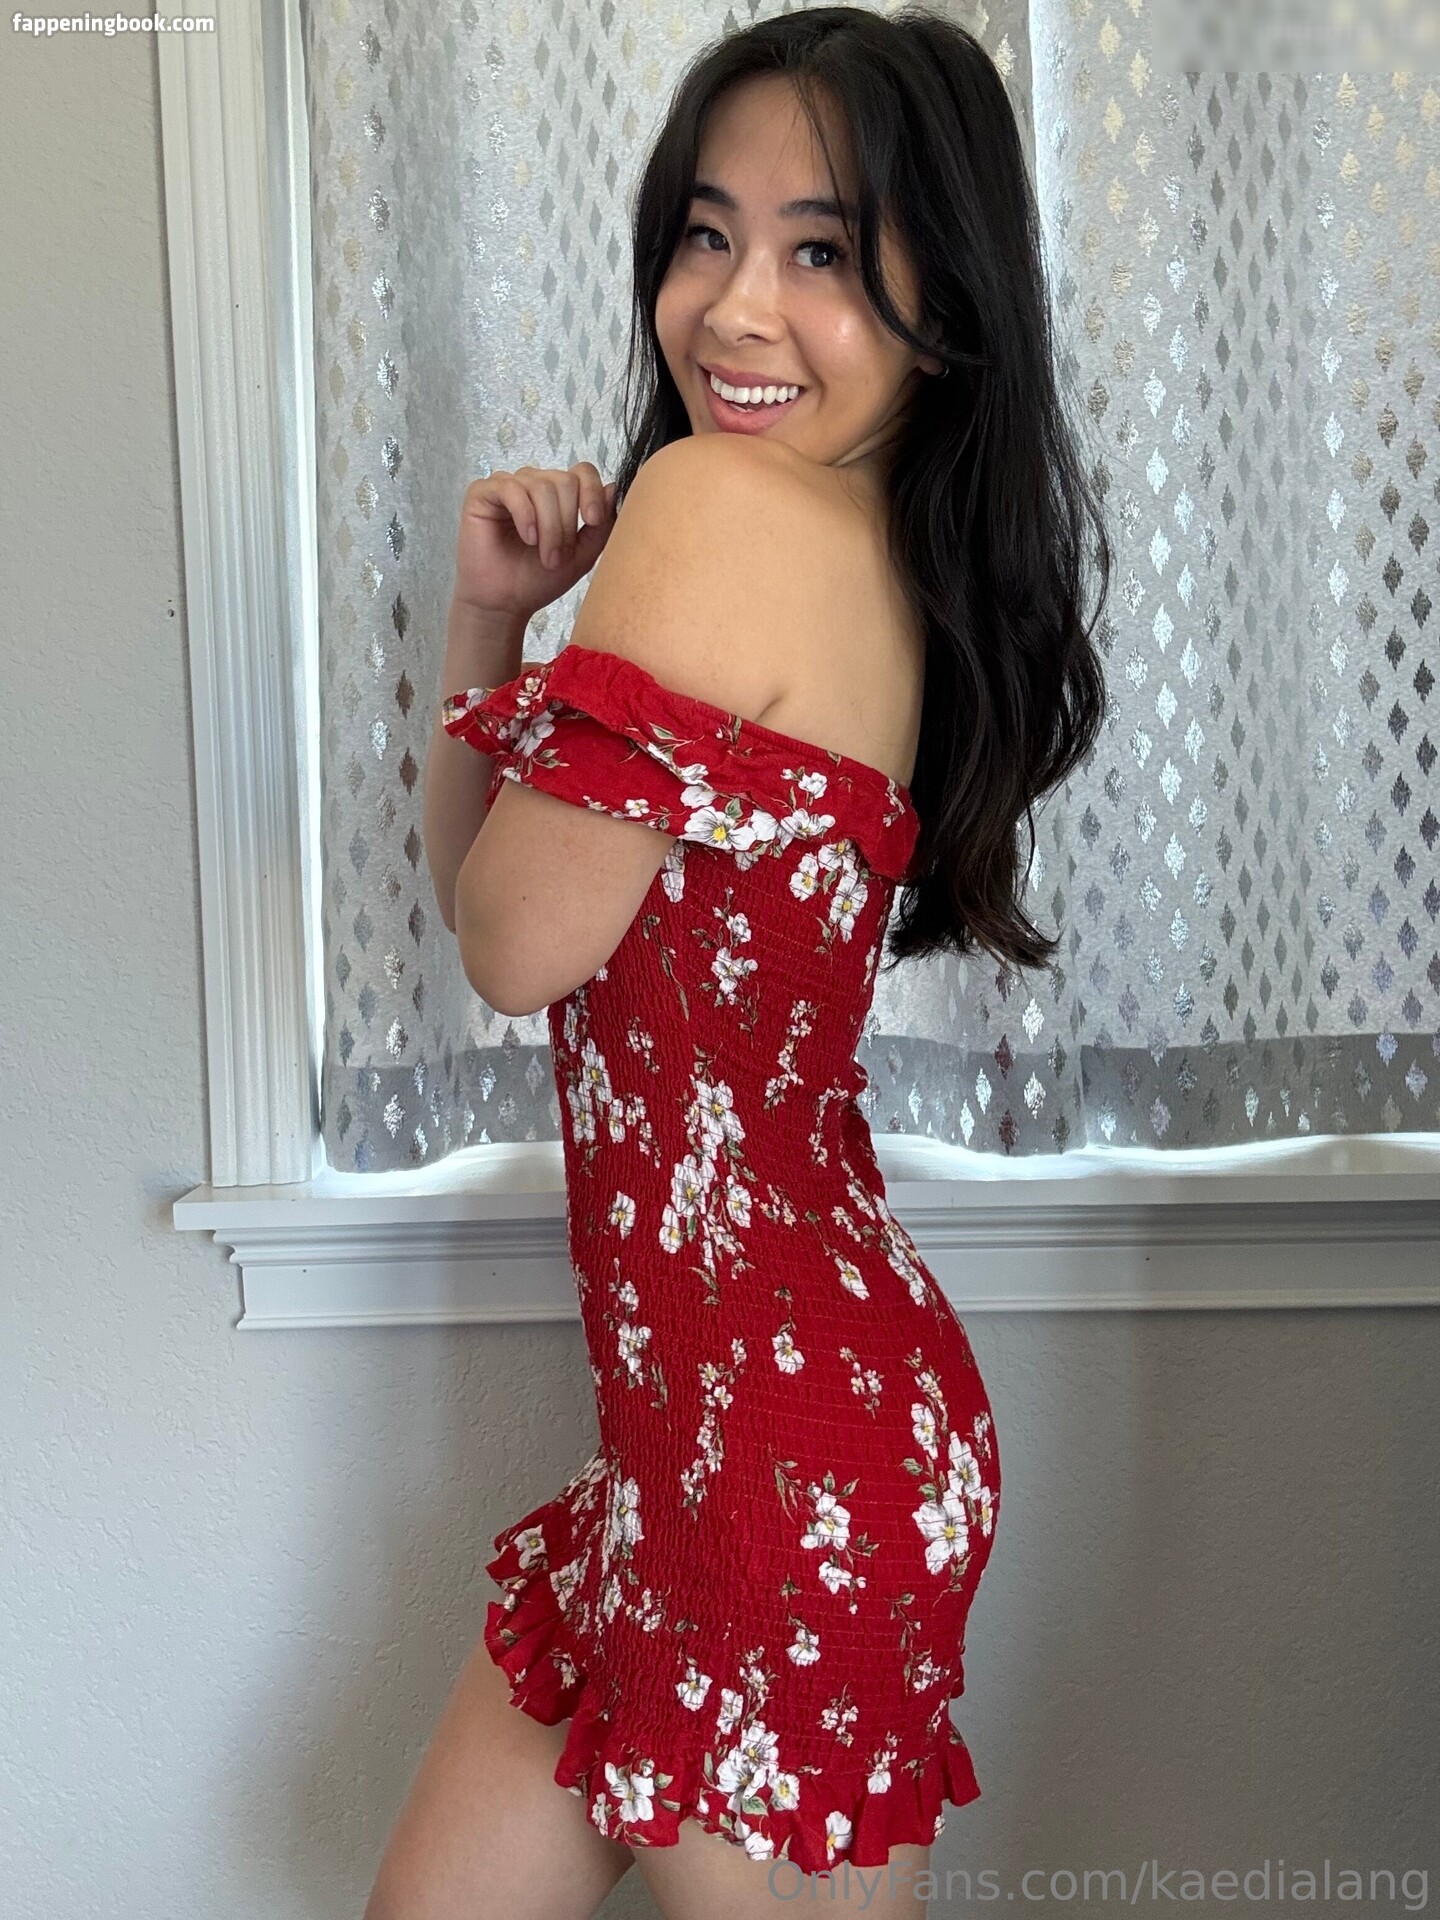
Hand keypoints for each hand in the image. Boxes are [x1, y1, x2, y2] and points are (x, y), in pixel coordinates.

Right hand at [452, 462, 617, 618]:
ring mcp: (508, 486)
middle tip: (558, 556)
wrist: (506, 603)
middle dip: (566, 522)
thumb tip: (613, 487)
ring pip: (541, 486)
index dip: (591, 492)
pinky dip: (525, 515)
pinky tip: (528, 538)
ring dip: (548, 526)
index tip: (592, 521)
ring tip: (545, 556)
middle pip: (564, 480)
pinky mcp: (482, 493)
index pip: (582, 471)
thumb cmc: (539, 580)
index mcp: (558, 494)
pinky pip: (511, 489)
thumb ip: (601, 525)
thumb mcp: (582, 554)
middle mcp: (534, 484)